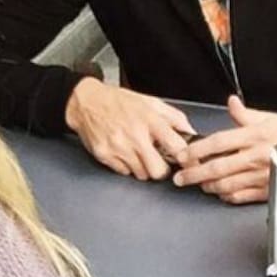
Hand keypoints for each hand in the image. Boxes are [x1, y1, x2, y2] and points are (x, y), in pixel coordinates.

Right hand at [65, 78, 195, 180]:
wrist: (86, 102)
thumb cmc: (118, 101)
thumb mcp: (150, 102)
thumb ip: (173, 117)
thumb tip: (190, 131)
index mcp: (150, 120)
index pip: (177, 147)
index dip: (185, 157)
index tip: (186, 160)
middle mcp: (135, 135)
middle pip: (158, 170)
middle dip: (162, 169)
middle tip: (159, 162)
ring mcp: (119, 147)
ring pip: (141, 174)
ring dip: (144, 168)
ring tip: (139, 153)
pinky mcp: (105, 155)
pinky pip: (124, 172)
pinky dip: (127, 166)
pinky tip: (125, 153)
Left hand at [172, 95, 276, 203]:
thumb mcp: (269, 119)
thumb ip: (245, 114)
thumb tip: (231, 102)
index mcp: (254, 137)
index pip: (218, 143)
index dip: (197, 149)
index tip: (183, 155)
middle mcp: (256, 157)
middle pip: (217, 168)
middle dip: (194, 174)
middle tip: (180, 178)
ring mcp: (261, 177)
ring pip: (225, 185)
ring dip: (208, 186)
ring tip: (198, 183)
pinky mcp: (266, 191)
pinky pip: (240, 196)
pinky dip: (226, 196)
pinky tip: (219, 192)